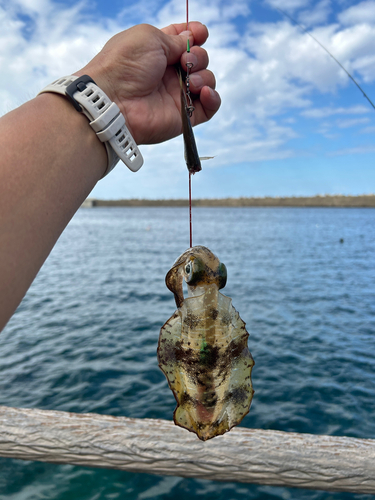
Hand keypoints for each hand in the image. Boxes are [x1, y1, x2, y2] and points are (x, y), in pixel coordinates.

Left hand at [77, 22, 220, 144]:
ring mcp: (177, 95)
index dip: (196, 34)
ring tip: (190, 82)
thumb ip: (176, 38)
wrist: (114, 99)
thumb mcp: (150, 36)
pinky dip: (213, 98)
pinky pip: (209, 108)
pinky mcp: (183, 116)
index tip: (200, 33)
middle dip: (198, 56)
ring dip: (204, 76)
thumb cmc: (125, 64)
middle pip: (199, 59)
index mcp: (158, 51)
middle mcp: (168, 73)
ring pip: (206, 81)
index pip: (184, 40)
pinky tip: (204, 92)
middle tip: (185, 61)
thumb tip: (191, 40)